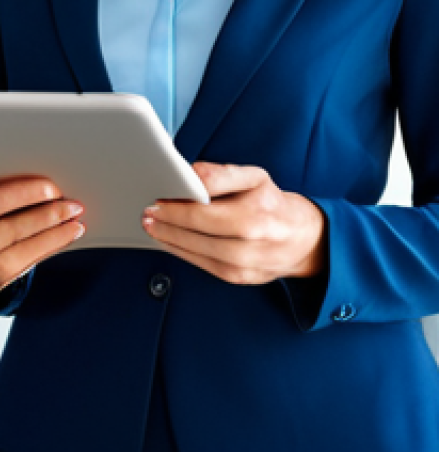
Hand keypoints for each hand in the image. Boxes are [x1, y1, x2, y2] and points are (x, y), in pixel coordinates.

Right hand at [0, 176, 85, 291]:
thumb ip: (8, 188)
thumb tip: (49, 185)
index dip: (28, 193)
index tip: (53, 189)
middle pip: (15, 224)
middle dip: (49, 214)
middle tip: (73, 206)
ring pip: (25, 243)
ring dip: (56, 232)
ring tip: (76, 223)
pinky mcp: (1, 272)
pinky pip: (32, 258)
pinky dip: (54, 245)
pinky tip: (68, 235)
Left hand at [141, 161, 325, 284]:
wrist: (303, 240)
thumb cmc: (271, 203)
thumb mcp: (253, 176)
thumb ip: (221, 173)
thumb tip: (189, 173)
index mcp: (257, 209)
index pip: (210, 202)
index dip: (180, 200)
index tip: (160, 194)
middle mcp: (255, 237)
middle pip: (201, 227)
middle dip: (170, 219)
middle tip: (148, 211)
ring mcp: (248, 262)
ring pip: (199, 250)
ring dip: (170, 237)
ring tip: (152, 225)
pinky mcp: (241, 278)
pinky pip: (203, 264)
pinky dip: (182, 251)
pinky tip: (168, 240)